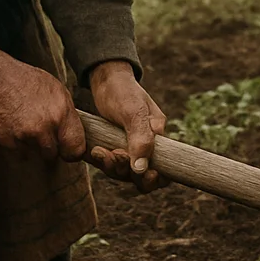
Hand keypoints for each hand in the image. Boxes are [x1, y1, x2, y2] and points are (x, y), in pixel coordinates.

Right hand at [0, 51, 85, 161]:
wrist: (0, 79)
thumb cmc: (31, 82)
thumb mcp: (59, 92)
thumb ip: (68, 117)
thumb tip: (75, 136)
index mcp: (61, 113)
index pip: (75, 148)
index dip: (73, 152)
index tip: (70, 151)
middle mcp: (44, 127)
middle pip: (54, 154)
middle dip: (52, 148)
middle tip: (46, 134)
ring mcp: (24, 135)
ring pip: (37, 155)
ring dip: (36, 147)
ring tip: (31, 127)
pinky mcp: (8, 141)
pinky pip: (21, 153)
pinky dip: (21, 146)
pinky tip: (19, 129)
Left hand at [88, 61, 167, 193]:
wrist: (105, 81)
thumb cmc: (124, 92)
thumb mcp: (135, 112)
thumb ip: (141, 139)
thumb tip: (141, 169)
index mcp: (158, 139)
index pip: (164, 170)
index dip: (155, 179)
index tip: (146, 174)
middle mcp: (144, 147)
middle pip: (140, 177)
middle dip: (129, 173)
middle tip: (116, 155)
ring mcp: (127, 149)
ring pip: (123, 173)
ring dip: (112, 166)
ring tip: (101, 151)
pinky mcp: (111, 148)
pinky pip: (109, 164)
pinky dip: (103, 160)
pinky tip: (95, 150)